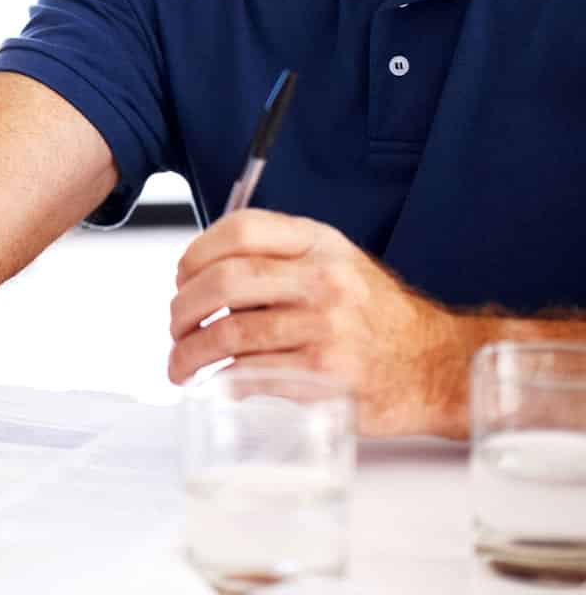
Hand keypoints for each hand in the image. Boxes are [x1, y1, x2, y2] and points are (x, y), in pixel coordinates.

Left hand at [168, 209, 470, 436]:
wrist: (438, 366)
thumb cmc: (376, 318)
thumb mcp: (337, 264)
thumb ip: (279, 259)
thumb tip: (203, 276)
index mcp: (320, 243)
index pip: (240, 230)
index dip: (196, 253)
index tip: (182, 277)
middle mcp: (323, 279)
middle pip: (222, 282)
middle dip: (182, 307)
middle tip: (176, 326)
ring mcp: (326, 327)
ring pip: (229, 333)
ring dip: (190, 352)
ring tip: (181, 364)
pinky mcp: (326, 374)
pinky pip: (251, 374)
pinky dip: (221, 380)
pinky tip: (214, 384)